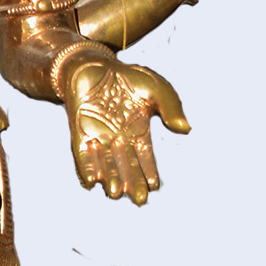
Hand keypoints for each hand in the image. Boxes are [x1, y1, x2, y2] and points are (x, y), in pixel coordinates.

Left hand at [63, 54, 188, 204]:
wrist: (93, 64)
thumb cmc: (126, 77)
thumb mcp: (155, 88)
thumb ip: (170, 107)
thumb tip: (185, 129)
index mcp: (138, 131)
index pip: (145, 157)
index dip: (149, 171)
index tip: (154, 186)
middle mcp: (118, 138)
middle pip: (126, 165)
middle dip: (132, 182)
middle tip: (138, 200)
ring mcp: (98, 135)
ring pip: (105, 162)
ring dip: (110, 177)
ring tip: (114, 194)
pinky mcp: (79, 130)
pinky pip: (83, 152)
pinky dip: (87, 165)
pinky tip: (92, 180)